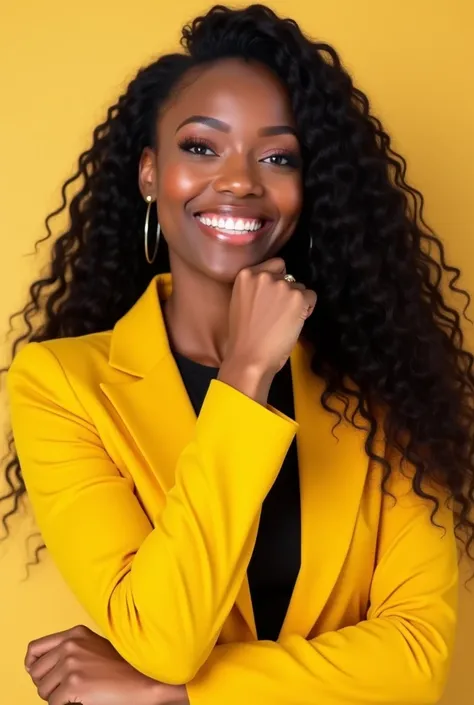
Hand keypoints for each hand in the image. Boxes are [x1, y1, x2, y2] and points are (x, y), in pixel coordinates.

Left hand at [25, 624, 188, 704]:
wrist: (142, 679)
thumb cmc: (121, 667)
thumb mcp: (92, 647)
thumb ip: (69, 650)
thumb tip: (38, 667)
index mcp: (74, 633)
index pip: (34, 649)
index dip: (33, 666)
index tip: (40, 675)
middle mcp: (70, 645)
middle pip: (36, 673)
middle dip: (47, 685)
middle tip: (66, 689)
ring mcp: (71, 663)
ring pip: (43, 691)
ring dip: (57, 698)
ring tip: (79, 693)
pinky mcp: (73, 684)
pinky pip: (53, 704)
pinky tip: (83, 700)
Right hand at [219, 258, 316, 403]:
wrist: (249, 357)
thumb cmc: (243, 337)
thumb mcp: (240, 302)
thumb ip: (255, 289)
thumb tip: (275, 287)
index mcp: (246, 274)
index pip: (274, 265)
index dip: (277, 280)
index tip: (273, 296)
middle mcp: (265, 275)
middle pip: (288, 277)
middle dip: (286, 292)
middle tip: (277, 313)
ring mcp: (283, 285)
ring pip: (300, 288)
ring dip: (296, 302)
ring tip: (284, 321)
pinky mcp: (298, 298)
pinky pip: (311, 297)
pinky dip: (307, 309)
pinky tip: (294, 323)